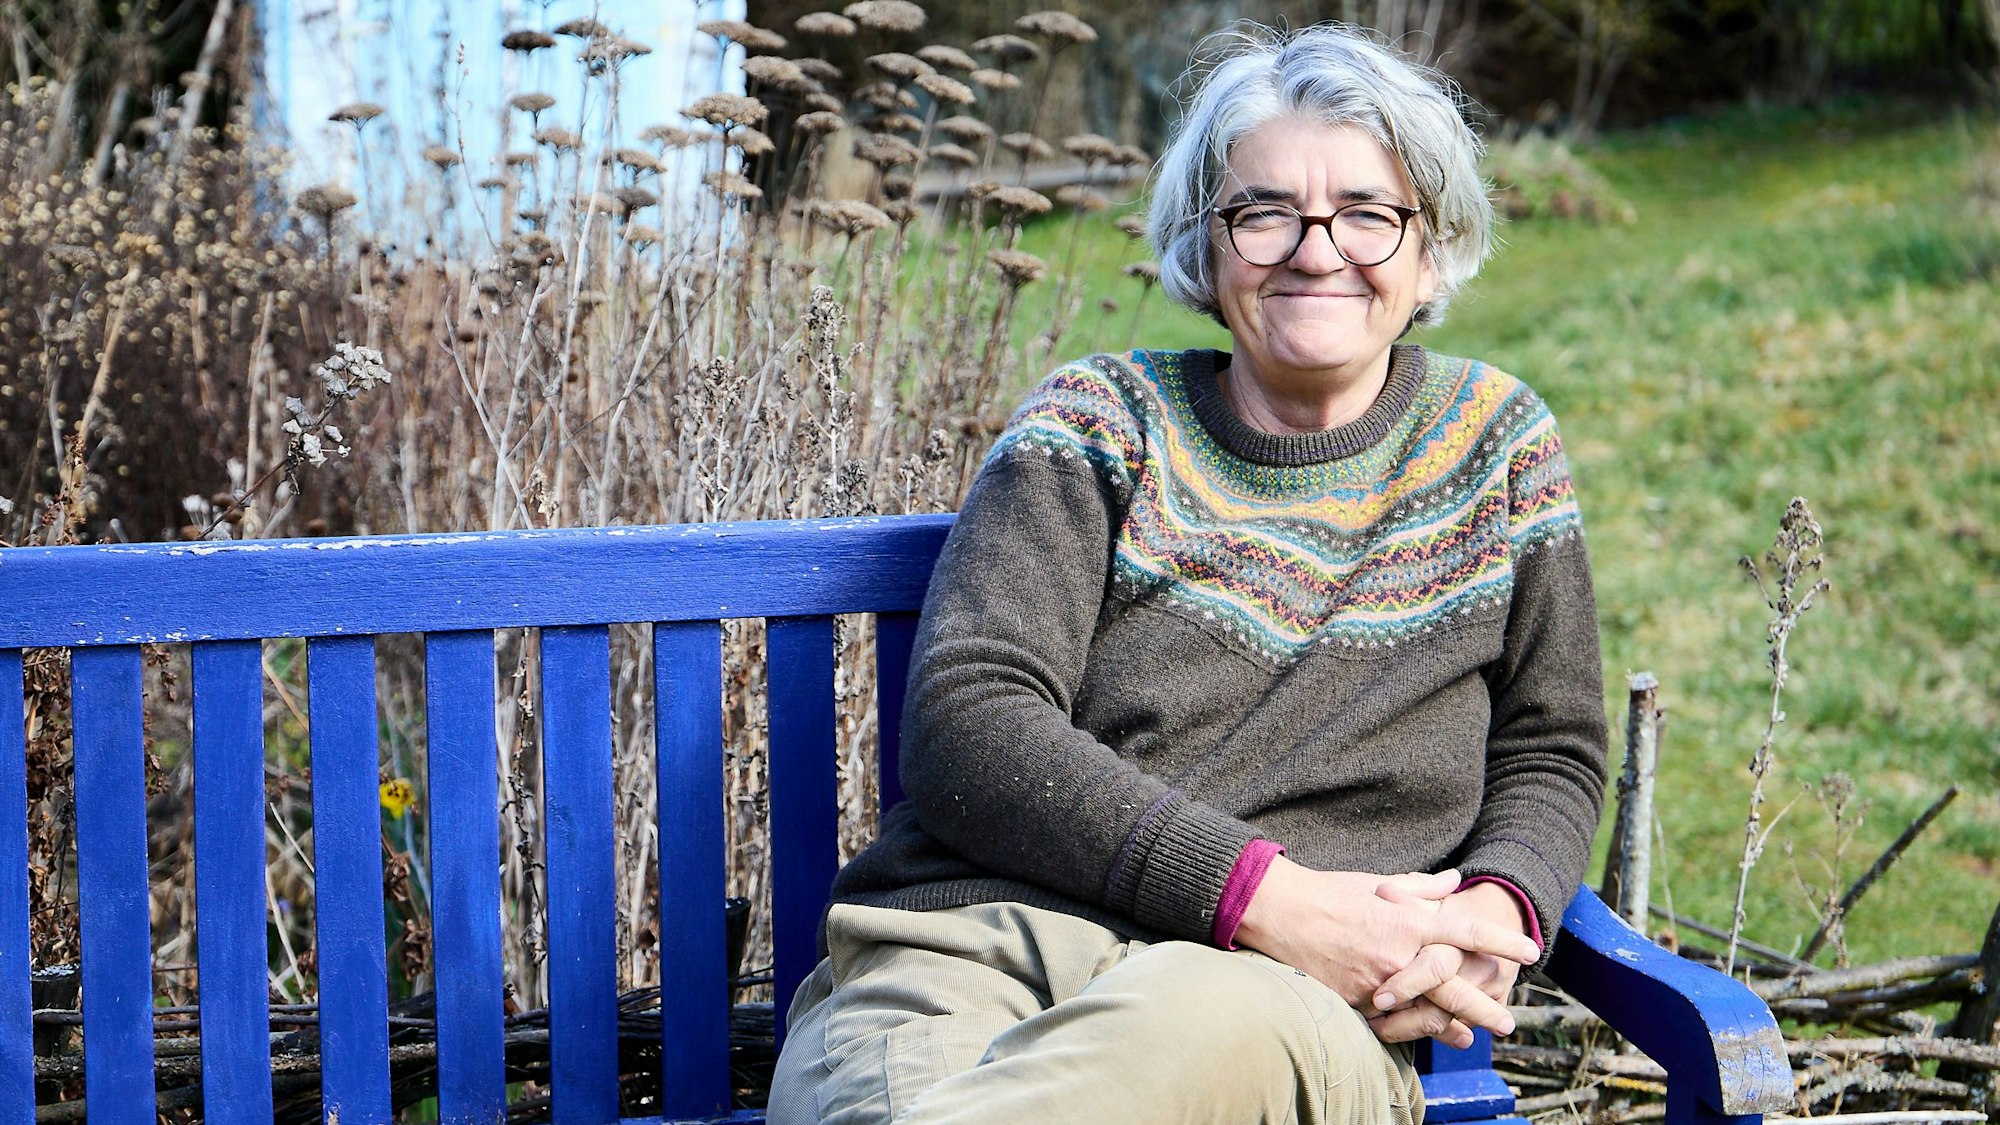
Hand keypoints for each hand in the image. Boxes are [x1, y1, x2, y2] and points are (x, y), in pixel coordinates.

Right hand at [1231, 860, 1539, 1019]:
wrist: (1281, 914)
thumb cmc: (1331, 893)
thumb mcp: (1379, 884)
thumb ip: (1421, 888)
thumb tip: (1454, 882)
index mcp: (1408, 920)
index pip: (1466, 931)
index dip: (1502, 941)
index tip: (1531, 952)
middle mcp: (1399, 954)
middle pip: (1456, 986)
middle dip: (1487, 1005)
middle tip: (1509, 1019)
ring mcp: (1378, 983)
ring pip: (1427, 1012)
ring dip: (1454, 1025)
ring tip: (1471, 1035)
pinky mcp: (1356, 1002)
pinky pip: (1392, 1021)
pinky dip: (1412, 1028)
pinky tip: (1427, 1034)